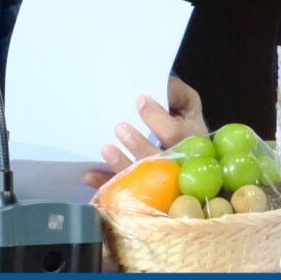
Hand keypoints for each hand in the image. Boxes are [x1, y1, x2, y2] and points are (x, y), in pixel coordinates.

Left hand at [82, 76, 208, 189]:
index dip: (158, 120)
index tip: (140, 100)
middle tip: (120, 128)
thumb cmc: (184, 126)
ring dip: (122, 166)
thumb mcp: (189, 107)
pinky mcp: (143, 195)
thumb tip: (163, 85)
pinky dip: (106, 184)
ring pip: (141, 181)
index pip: (176, 134)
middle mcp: (178, 167)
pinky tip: (89, 174)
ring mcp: (161, 185)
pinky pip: (124, 192)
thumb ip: (179, 94)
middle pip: (160, 162)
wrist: (191, 159)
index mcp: (191, 143)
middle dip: (139, 146)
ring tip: (107, 149)